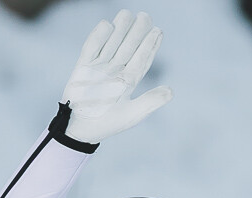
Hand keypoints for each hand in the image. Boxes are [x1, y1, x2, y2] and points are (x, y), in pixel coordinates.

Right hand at [62, 9, 172, 144]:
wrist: (80, 130)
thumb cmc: (107, 124)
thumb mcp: (131, 115)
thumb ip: (150, 102)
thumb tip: (171, 91)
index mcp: (128, 82)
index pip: (142, 59)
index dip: (150, 46)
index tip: (159, 31)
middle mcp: (115, 71)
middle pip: (128, 47)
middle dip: (137, 32)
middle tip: (145, 16)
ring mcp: (99, 67)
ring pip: (112, 43)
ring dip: (120, 30)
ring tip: (127, 14)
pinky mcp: (83, 67)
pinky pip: (91, 48)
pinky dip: (98, 37)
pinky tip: (107, 25)